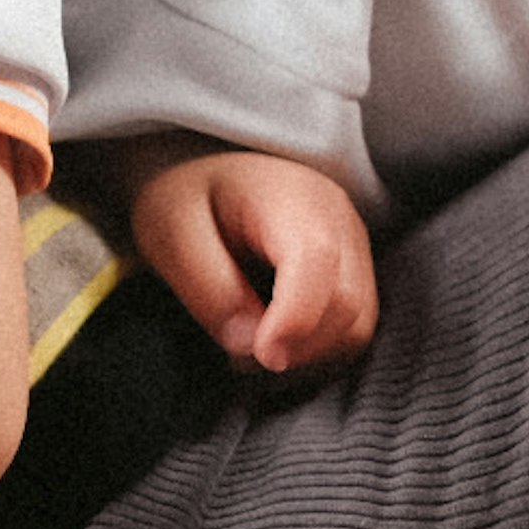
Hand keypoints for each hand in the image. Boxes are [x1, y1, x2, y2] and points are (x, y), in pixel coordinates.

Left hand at [129, 146, 377, 374]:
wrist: (207, 170)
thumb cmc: (186, 195)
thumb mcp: (171, 229)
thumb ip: (207, 284)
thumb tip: (247, 344)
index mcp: (290, 197)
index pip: (317, 262)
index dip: (294, 321)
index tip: (257, 356)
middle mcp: (338, 220)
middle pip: (346, 306)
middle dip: (295, 349)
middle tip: (236, 355)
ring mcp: (354, 247)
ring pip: (357, 328)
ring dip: (307, 358)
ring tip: (250, 350)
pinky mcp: (355, 274)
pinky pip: (354, 330)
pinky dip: (318, 354)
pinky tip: (273, 346)